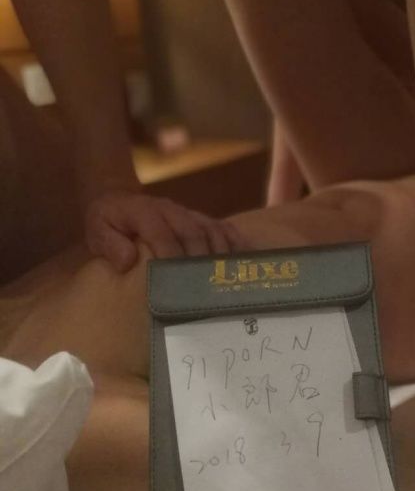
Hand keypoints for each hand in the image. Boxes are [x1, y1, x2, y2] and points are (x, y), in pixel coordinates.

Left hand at [84, 189, 237, 271]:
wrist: (121, 199)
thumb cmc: (109, 222)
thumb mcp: (97, 229)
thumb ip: (109, 243)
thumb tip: (127, 260)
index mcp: (143, 211)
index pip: (161, 233)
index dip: (169, 257)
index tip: (174, 284)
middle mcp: (171, 210)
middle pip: (193, 233)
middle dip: (199, 262)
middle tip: (203, 291)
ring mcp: (189, 213)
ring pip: (212, 231)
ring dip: (219, 257)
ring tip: (223, 284)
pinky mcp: (202, 219)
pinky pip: (225, 229)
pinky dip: (236, 246)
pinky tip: (242, 265)